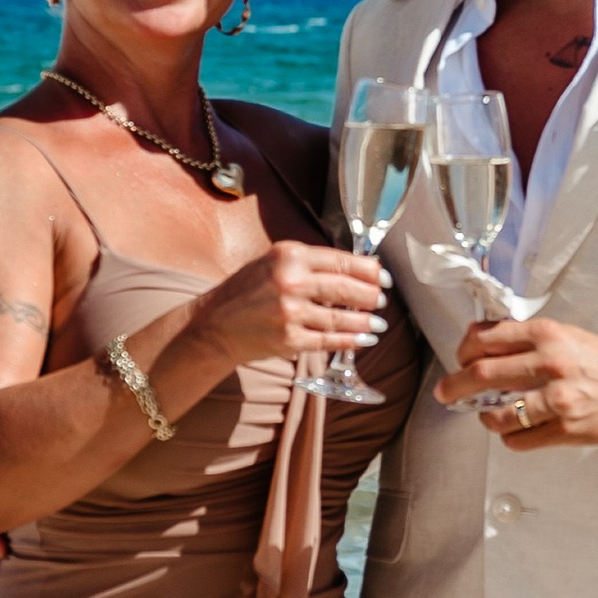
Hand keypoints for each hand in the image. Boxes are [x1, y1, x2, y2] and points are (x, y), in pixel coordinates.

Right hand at [186, 237, 388, 374]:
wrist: (215, 325)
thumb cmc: (246, 291)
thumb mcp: (274, 262)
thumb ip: (310, 262)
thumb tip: (355, 268)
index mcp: (289, 255)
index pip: (340, 261)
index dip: (368, 271)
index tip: (383, 278)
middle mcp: (290, 281)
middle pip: (345, 289)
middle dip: (370, 296)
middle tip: (382, 300)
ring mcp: (290, 313)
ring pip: (340, 318)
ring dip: (365, 322)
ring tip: (379, 323)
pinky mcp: (289, 340)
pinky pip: (328, 341)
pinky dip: (350, 341)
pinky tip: (363, 339)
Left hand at [434, 316, 597, 449]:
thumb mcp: (564, 335)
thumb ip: (525, 338)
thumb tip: (480, 342)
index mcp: (546, 335)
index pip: (486, 339)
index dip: (463, 351)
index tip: (460, 360)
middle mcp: (550, 364)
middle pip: (481, 375)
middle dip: (454, 386)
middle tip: (446, 393)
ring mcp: (557, 399)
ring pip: (497, 414)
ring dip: (484, 417)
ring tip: (487, 415)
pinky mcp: (565, 429)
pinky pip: (518, 440)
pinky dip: (508, 437)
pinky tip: (515, 430)